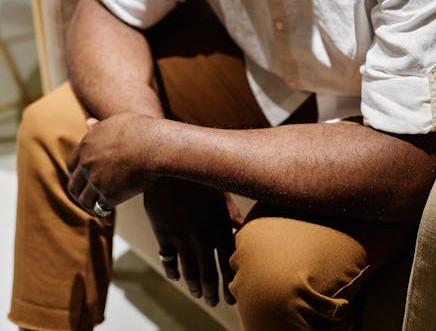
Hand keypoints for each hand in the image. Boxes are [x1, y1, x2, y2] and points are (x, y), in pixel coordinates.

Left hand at [66, 111, 160, 220]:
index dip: (75, 174)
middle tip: (85, 199)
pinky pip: (100, 210)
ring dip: (90, 207)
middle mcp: (87, 163)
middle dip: (78, 194)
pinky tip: (108, 219)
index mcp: (87, 144)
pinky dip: (103, 216)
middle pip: (74, 185)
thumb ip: (100, 126)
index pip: (71, 165)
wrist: (156, 145)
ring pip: (85, 200)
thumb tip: (88, 122)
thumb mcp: (117, 122)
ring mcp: (96, 180)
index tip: (80, 180)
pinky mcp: (108, 195)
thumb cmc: (142, 130)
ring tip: (97, 211)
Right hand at [144, 178, 242, 305]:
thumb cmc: (200, 176)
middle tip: (214, 302)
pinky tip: (176, 277)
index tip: (233, 297)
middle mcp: (202, 237)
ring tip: (198, 294)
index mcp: (220, 227)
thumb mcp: (220, 191)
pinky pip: (169, 261)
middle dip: (213, 293)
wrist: (169, 165)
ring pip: (189, 272)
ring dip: (195, 287)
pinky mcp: (163, 235)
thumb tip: (241, 226)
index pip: (229, 264)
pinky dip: (173, 273)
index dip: (231, 284)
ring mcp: (182, 238)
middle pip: (209, 275)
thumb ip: (230, 212)